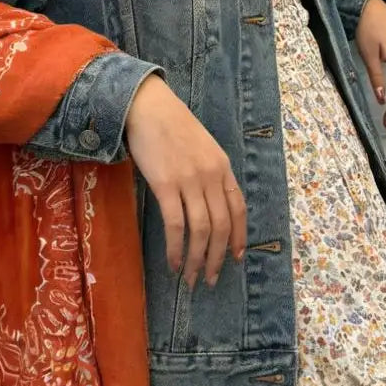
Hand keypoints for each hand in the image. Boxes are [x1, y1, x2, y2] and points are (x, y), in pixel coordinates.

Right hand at [124, 75, 246, 289]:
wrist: (147, 105)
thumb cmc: (172, 124)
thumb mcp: (203, 146)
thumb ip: (210, 172)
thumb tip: (210, 204)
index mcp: (223, 166)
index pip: (238, 209)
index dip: (239, 237)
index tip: (235, 259)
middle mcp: (212, 175)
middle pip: (221, 226)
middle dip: (217, 258)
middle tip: (210, 280)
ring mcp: (190, 180)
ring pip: (201, 231)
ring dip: (197, 260)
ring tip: (191, 279)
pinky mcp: (165, 184)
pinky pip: (175, 225)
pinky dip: (176, 249)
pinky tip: (173, 262)